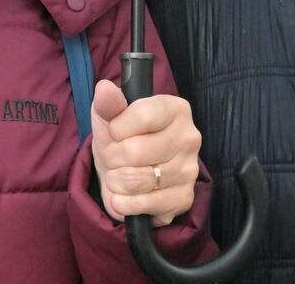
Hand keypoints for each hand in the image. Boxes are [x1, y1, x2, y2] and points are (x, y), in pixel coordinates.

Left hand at [90, 79, 201, 226]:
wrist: (125, 171)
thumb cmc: (121, 137)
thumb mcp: (109, 115)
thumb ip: (108, 103)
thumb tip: (104, 89)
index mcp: (176, 109)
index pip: (142, 116)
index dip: (117, 128)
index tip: (115, 131)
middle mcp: (190, 137)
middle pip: (135, 151)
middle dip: (112, 157)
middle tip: (115, 156)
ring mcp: (189, 170)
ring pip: (135, 180)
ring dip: (115, 180)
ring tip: (119, 174)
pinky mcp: (184, 199)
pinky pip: (141, 205)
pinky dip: (123, 202)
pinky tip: (126, 194)